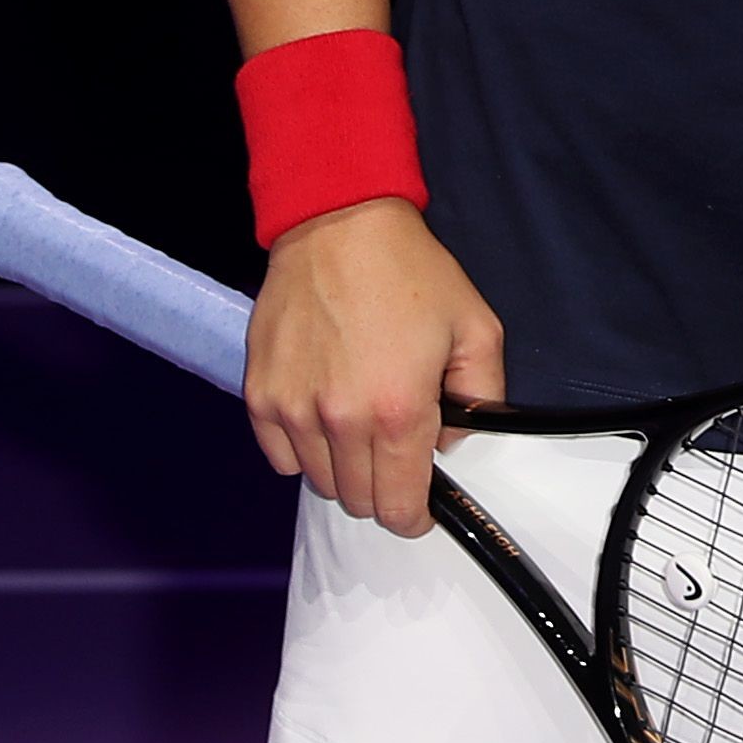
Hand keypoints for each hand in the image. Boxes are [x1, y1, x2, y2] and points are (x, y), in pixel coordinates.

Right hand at [247, 196, 504, 538]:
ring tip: (360, 422)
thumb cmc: (410, 272)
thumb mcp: (476, 327)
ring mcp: (294, 411)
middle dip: (383, 490)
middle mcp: (340, 421)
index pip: (399, 507)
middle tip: (395, 451)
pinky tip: (324, 414)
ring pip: (321, 483)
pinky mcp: (261, 397)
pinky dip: (304, 450)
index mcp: (398, 411)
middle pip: (358, 502)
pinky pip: (282, 458)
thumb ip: (482, 397)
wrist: (339, 226)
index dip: (414, 516)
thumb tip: (453, 444)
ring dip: (344, 468)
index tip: (419, 507)